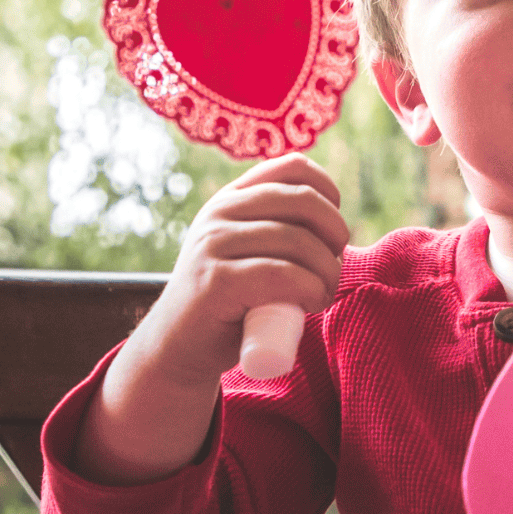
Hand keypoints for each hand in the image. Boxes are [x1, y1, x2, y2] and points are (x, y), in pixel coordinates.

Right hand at [143, 153, 349, 386]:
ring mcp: (214, 245)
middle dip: (335, 234)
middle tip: (333, 268)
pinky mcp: (216, 281)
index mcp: (231, 198)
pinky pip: (282, 275)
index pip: (293, 166)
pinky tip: (311, 304)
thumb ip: (272, 229)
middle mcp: (219, 213)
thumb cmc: (227, 305)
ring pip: (297, 241)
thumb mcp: (244, 252)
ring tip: (322, 294)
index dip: (328, 192)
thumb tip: (335, 226)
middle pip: (303, 201)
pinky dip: (311, 290)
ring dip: (327, 272)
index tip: (332, 230)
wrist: (177, 347)